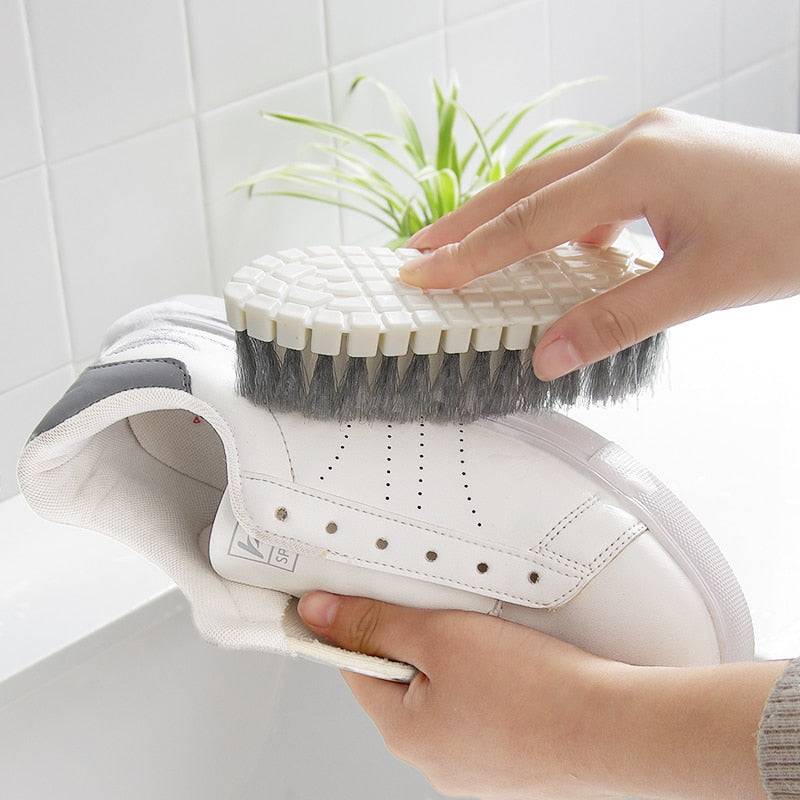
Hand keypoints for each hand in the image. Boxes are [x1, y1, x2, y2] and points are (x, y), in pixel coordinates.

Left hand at [298, 590, 785, 798]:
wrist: (615, 730)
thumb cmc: (534, 692)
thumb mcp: (438, 637)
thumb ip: (374, 622)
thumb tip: (317, 615)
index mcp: (404, 732)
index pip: (353, 668)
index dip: (353, 626)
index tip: (355, 601)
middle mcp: (433, 758)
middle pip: (400, 679)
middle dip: (415, 640)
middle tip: (447, 614)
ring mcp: (475, 762)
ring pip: (445, 692)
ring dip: (457, 660)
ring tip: (493, 642)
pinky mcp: (510, 758)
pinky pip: (482, 708)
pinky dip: (490, 683)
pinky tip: (517, 669)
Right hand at [399, 109, 799, 380]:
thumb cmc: (793, 232)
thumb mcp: (697, 289)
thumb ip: (613, 322)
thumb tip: (545, 356)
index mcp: (638, 164)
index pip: (529, 218)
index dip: (469, 253)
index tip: (419, 272)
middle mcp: (634, 140)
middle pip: (526, 184)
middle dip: (467, 221)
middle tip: (416, 250)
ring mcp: (647, 141)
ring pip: (551, 179)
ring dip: (504, 215)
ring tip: (462, 248)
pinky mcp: (658, 155)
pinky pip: (586, 185)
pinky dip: (553, 218)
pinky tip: (545, 245)